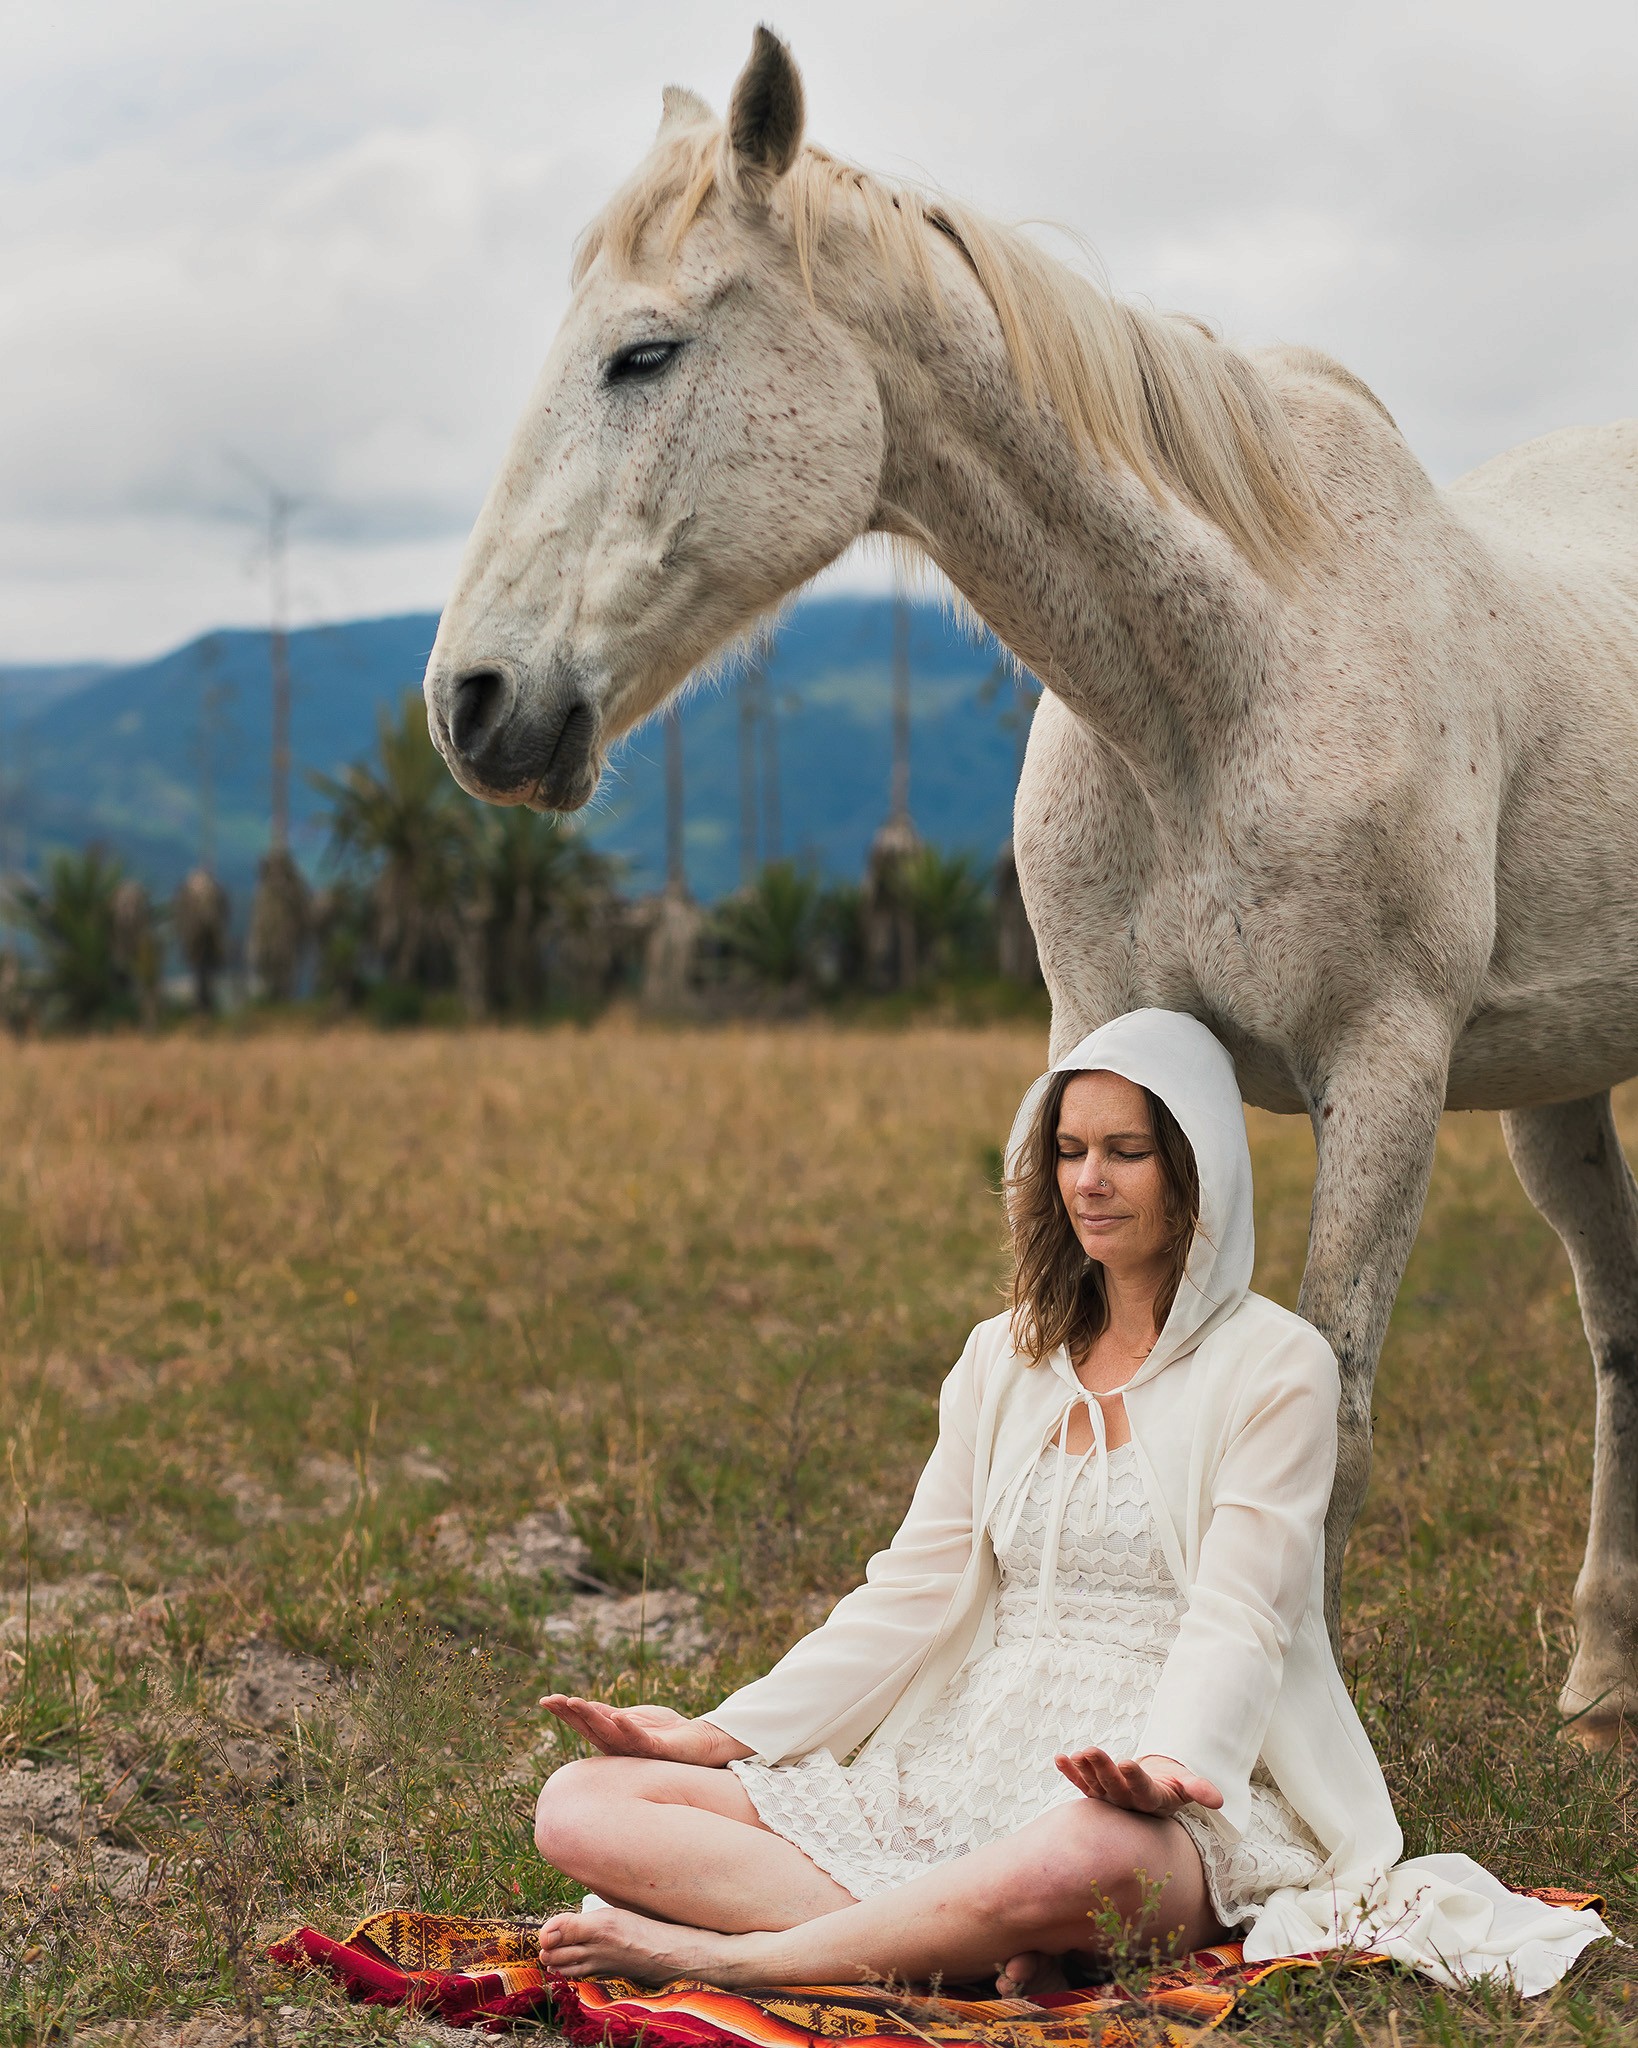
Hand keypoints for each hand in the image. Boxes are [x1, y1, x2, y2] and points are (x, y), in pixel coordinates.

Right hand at [539, 1695, 750, 1766]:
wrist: (697, 1742)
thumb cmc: (663, 1731)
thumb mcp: (631, 1718)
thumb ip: (610, 1716)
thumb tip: (583, 1707)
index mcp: (612, 1737)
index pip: (584, 1723)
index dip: (565, 1713)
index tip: (545, 1700)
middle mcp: (619, 1747)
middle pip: (591, 1728)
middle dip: (571, 1714)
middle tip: (553, 1700)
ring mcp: (637, 1749)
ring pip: (610, 1733)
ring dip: (592, 1718)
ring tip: (575, 1702)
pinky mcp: (657, 1749)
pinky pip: (640, 1739)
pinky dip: (628, 1728)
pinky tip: (618, 1717)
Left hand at [1055, 1746, 1222, 1816]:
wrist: (1155, 1788)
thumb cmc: (1173, 1784)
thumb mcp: (1187, 1784)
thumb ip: (1199, 1790)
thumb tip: (1218, 1800)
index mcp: (1152, 1802)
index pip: (1143, 1792)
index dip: (1135, 1779)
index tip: (1127, 1762)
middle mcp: (1128, 1804)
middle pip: (1114, 1789)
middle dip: (1103, 1770)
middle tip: (1091, 1750)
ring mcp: (1110, 1799)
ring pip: (1096, 1787)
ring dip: (1084, 1771)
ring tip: (1076, 1753)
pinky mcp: (1096, 1792)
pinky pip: (1080, 1784)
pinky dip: (1069, 1773)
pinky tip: (1059, 1758)